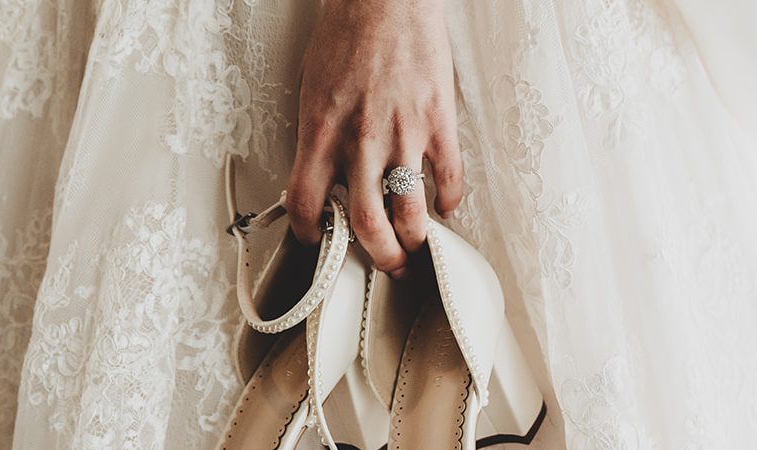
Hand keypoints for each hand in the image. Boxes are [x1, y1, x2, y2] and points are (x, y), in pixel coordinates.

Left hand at [287, 0, 461, 277]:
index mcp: (321, 132)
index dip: (310, 234)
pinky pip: (449, 178)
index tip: (319, 241)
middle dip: (378, 256)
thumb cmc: (348, 34)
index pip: (306, 202)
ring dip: (415, 240)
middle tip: (387, 265)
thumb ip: (320, 136)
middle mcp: (360, 141)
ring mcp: (403, 134)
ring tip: (418, 246)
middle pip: (366, 224)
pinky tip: (446, 206)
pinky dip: (449, 201)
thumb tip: (325, 174)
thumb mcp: (313, 88)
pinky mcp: (438, 122)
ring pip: (410, 212)